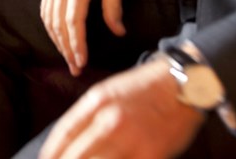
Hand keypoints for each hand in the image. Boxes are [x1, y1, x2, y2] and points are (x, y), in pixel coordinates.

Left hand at [40, 58, 203, 158]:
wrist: (183, 85)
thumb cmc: (143, 88)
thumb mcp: (108, 91)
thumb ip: (88, 114)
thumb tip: (69, 140)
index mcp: (97, 102)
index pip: (65, 132)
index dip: (52, 151)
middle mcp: (110, 121)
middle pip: (77, 155)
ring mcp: (131, 141)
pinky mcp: (150, 156)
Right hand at [41, 0, 125, 74]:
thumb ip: (114, 6)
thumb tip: (118, 31)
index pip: (74, 19)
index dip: (77, 42)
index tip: (82, 60)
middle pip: (59, 23)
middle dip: (67, 49)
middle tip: (76, 68)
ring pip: (49, 19)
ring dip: (57, 41)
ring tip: (68, 58)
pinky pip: (45, 10)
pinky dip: (50, 28)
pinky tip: (58, 39)